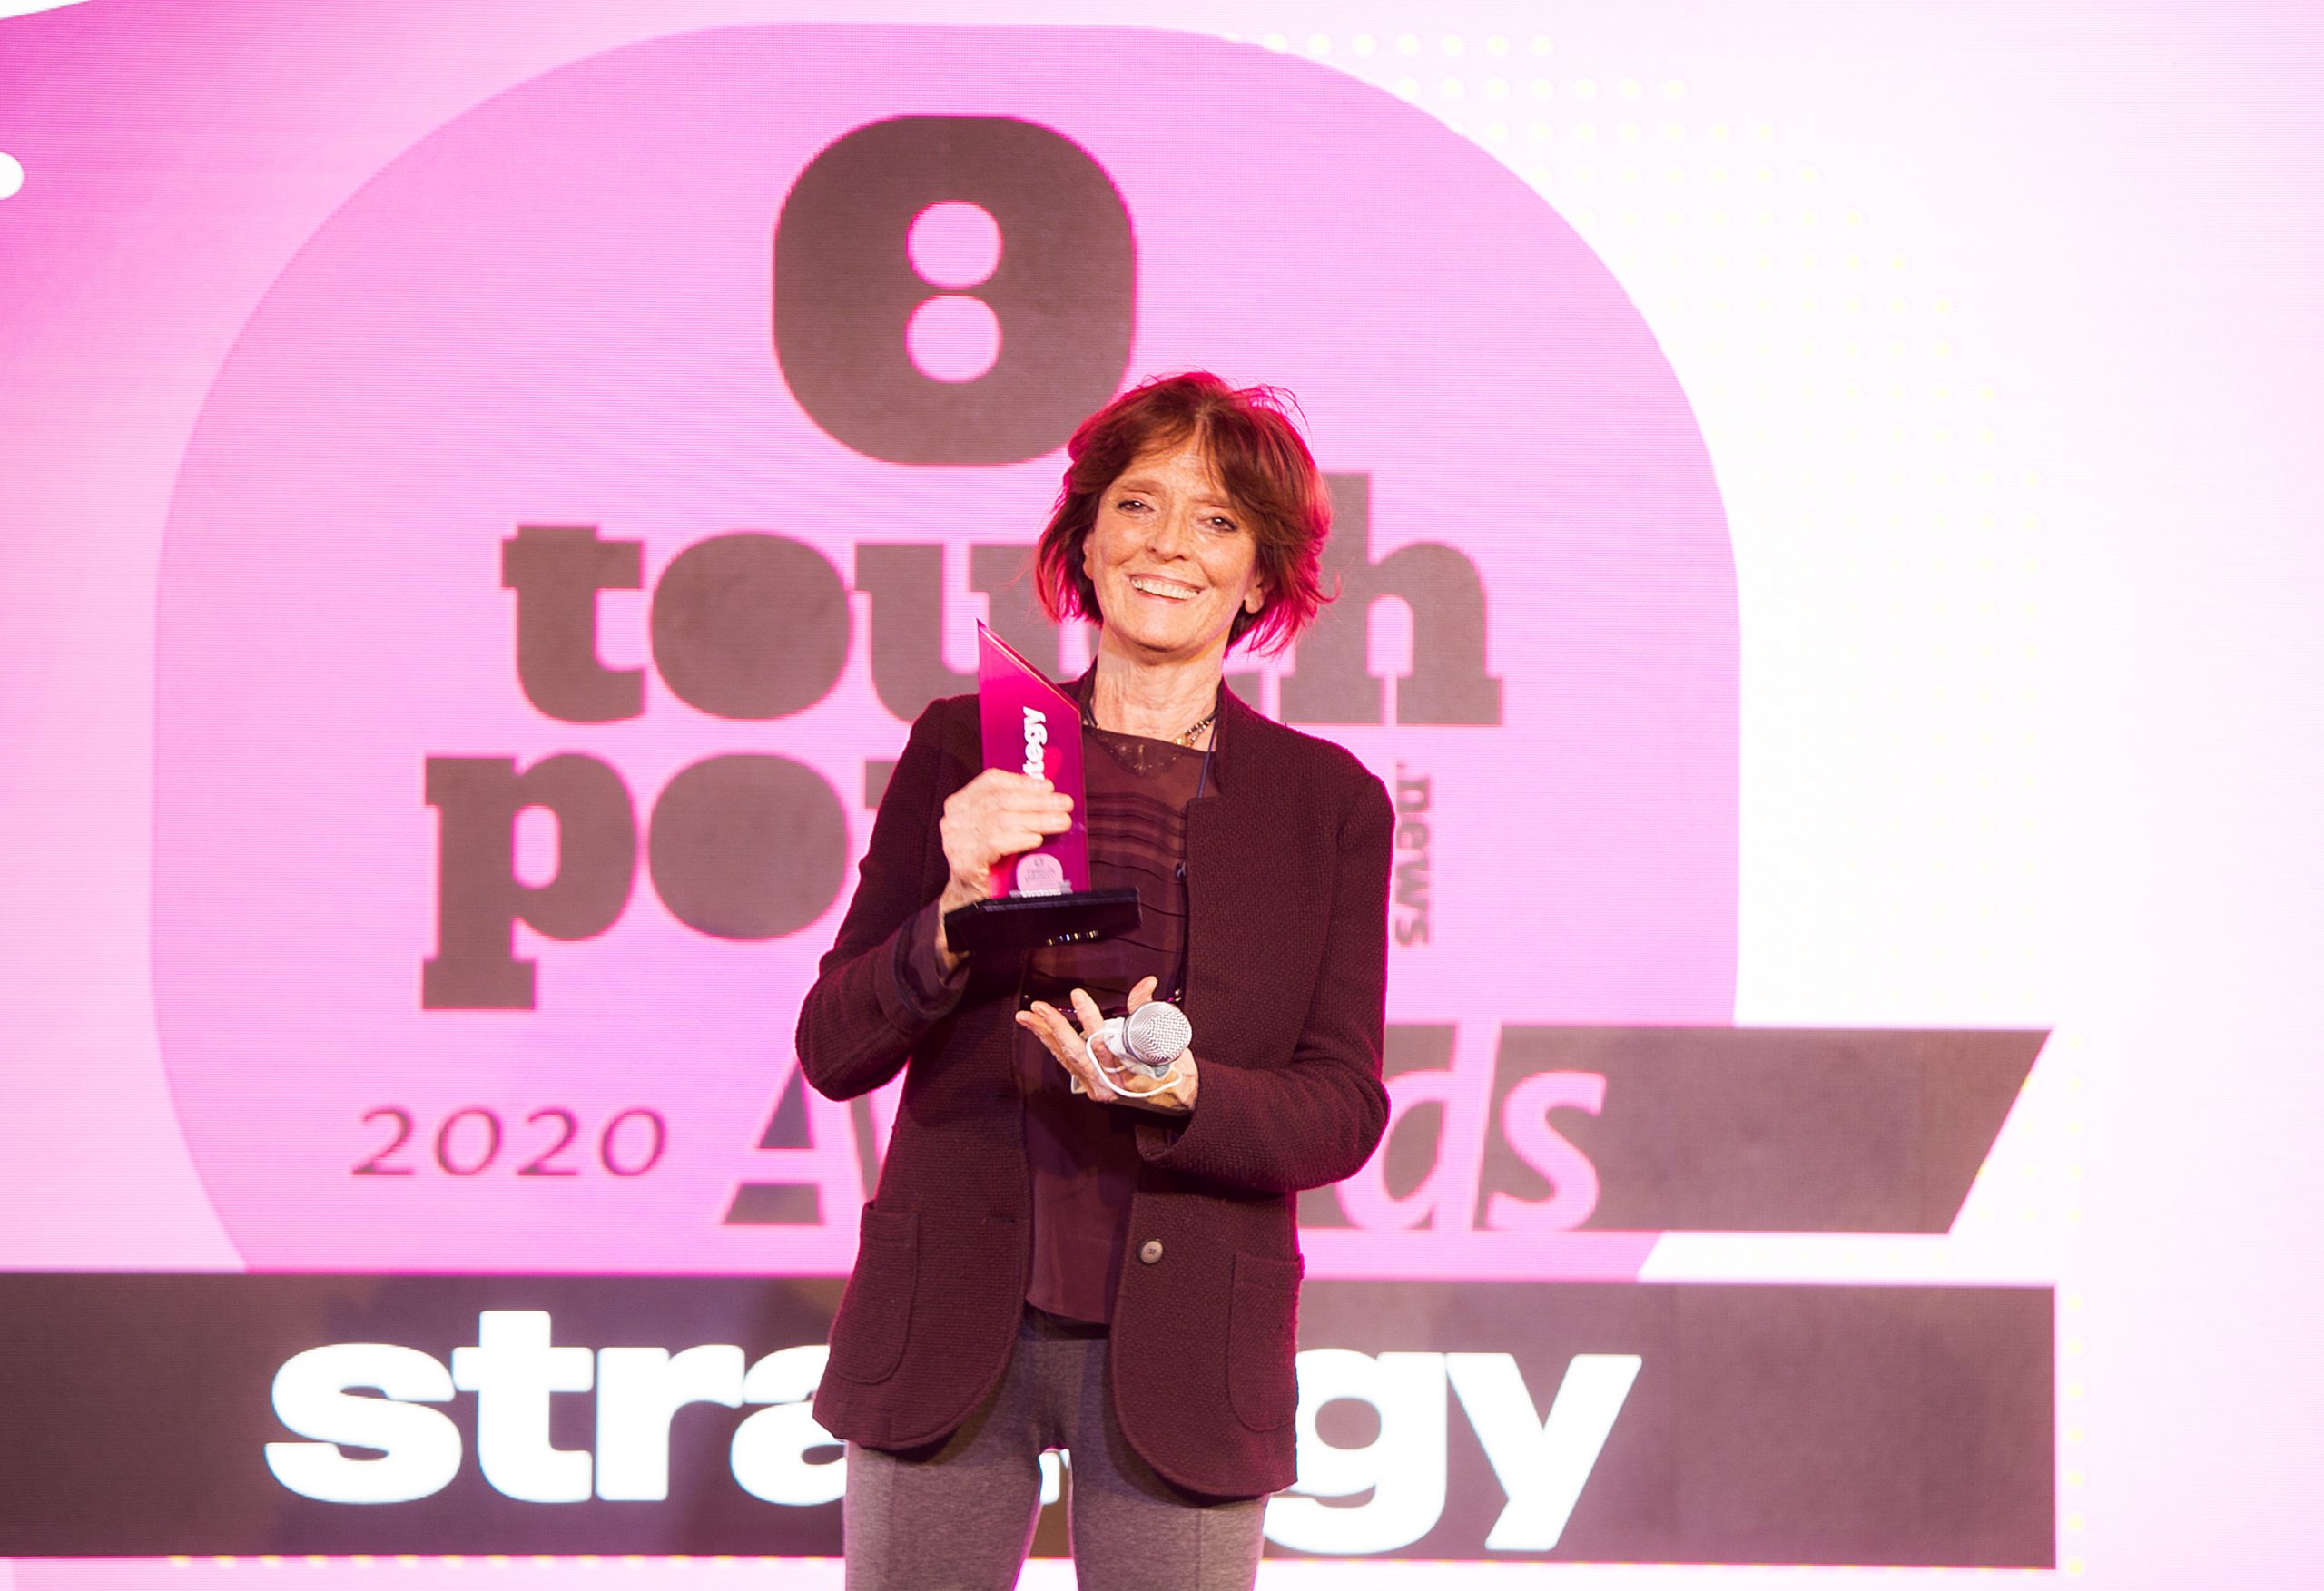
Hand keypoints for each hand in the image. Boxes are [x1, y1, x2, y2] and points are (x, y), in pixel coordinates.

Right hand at [932, 769, 1072, 967]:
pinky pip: (995, 843)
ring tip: (1059, 821)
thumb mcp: (998, 829)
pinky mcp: (964, 863)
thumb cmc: (988, 863)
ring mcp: (957, 842)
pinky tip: (1036, 838)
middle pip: (1001, 801)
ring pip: (1002, 820)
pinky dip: (1019, 838)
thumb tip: (1050, 797)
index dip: (1023, 781)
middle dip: (1038, 802)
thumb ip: (1015, 811)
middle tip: (1064, 805)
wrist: (969, 900)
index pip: (991, 782)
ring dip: (1037, 819)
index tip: (1048, 786)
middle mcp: (955, 820)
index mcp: (961, 804)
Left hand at [1014, 977, 1198, 1113]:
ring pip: (1066, 1059)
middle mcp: (1107, 1086)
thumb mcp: (1167, 1043)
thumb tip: (1146, 983)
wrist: (1179, 1104)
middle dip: (1054, 1028)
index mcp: (1126, 1076)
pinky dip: (1054, 1046)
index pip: (1102, 1045)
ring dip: (1045, 1036)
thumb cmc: (1175, 1075)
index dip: (1088, 1019)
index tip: (1078, 995)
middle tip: (1037, 1008)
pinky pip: (1068, 1064)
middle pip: (1075, 1054)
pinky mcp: (1093, 1086)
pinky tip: (1042, 1032)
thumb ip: (1148, 1012)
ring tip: (1027, 1017)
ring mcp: (1097, 1088)